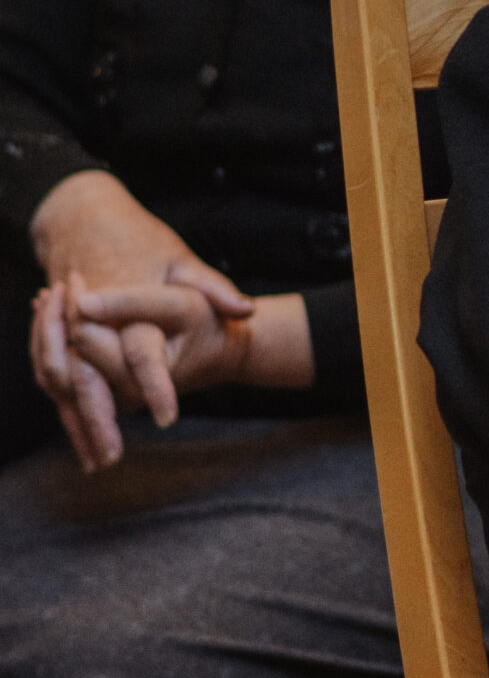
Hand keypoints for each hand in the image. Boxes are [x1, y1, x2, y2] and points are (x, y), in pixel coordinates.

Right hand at [25, 172, 260, 470]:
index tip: (169, 416)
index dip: (154, 385)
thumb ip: (214, 287)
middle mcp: (86, 318)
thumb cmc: (139, 240)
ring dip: (77, 424)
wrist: (81, 217)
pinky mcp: (53, 335)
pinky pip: (53, 378)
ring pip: (63, 385)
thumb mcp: (181, 258)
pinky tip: (80, 439)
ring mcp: (63, 327)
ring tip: (96, 459)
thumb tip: (248, 311)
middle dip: (99, 421)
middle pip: (88, 378)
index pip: (138, 350)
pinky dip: (64, 409)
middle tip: (113, 458)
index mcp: (122, 299)